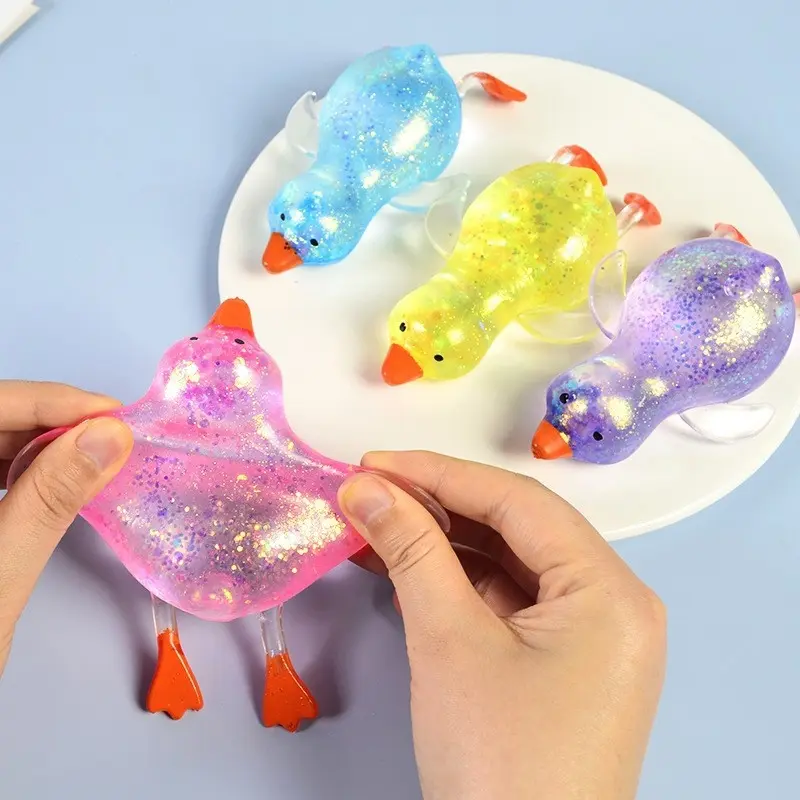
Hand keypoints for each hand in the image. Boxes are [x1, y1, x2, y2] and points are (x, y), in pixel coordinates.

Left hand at [0, 381, 132, 675]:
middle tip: (111, 436)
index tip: (110, 415)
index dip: (49, 400)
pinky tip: (47, 478)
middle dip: (49, 418)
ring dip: (36, 441)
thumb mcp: (0, 576)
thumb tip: (108, 438)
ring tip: (89, 455)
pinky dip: (18, 466)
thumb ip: (50, 499)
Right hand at [339, 451, 665, 799]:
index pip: (519, 503)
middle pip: (517, 529)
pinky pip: (509, 603)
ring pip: (510, 564)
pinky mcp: (564, 665)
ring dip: (442, 544)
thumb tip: (364, 488)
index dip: (440, 474)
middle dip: (438, 507)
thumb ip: (410, 550)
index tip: (374, 463)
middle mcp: (613, 605)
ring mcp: (591, 638)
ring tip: (375, 524)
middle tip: (369, 492)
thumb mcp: (449, 642)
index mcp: (610, 590)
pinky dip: (457, 584)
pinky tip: (405, 566)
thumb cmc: (497, 760)